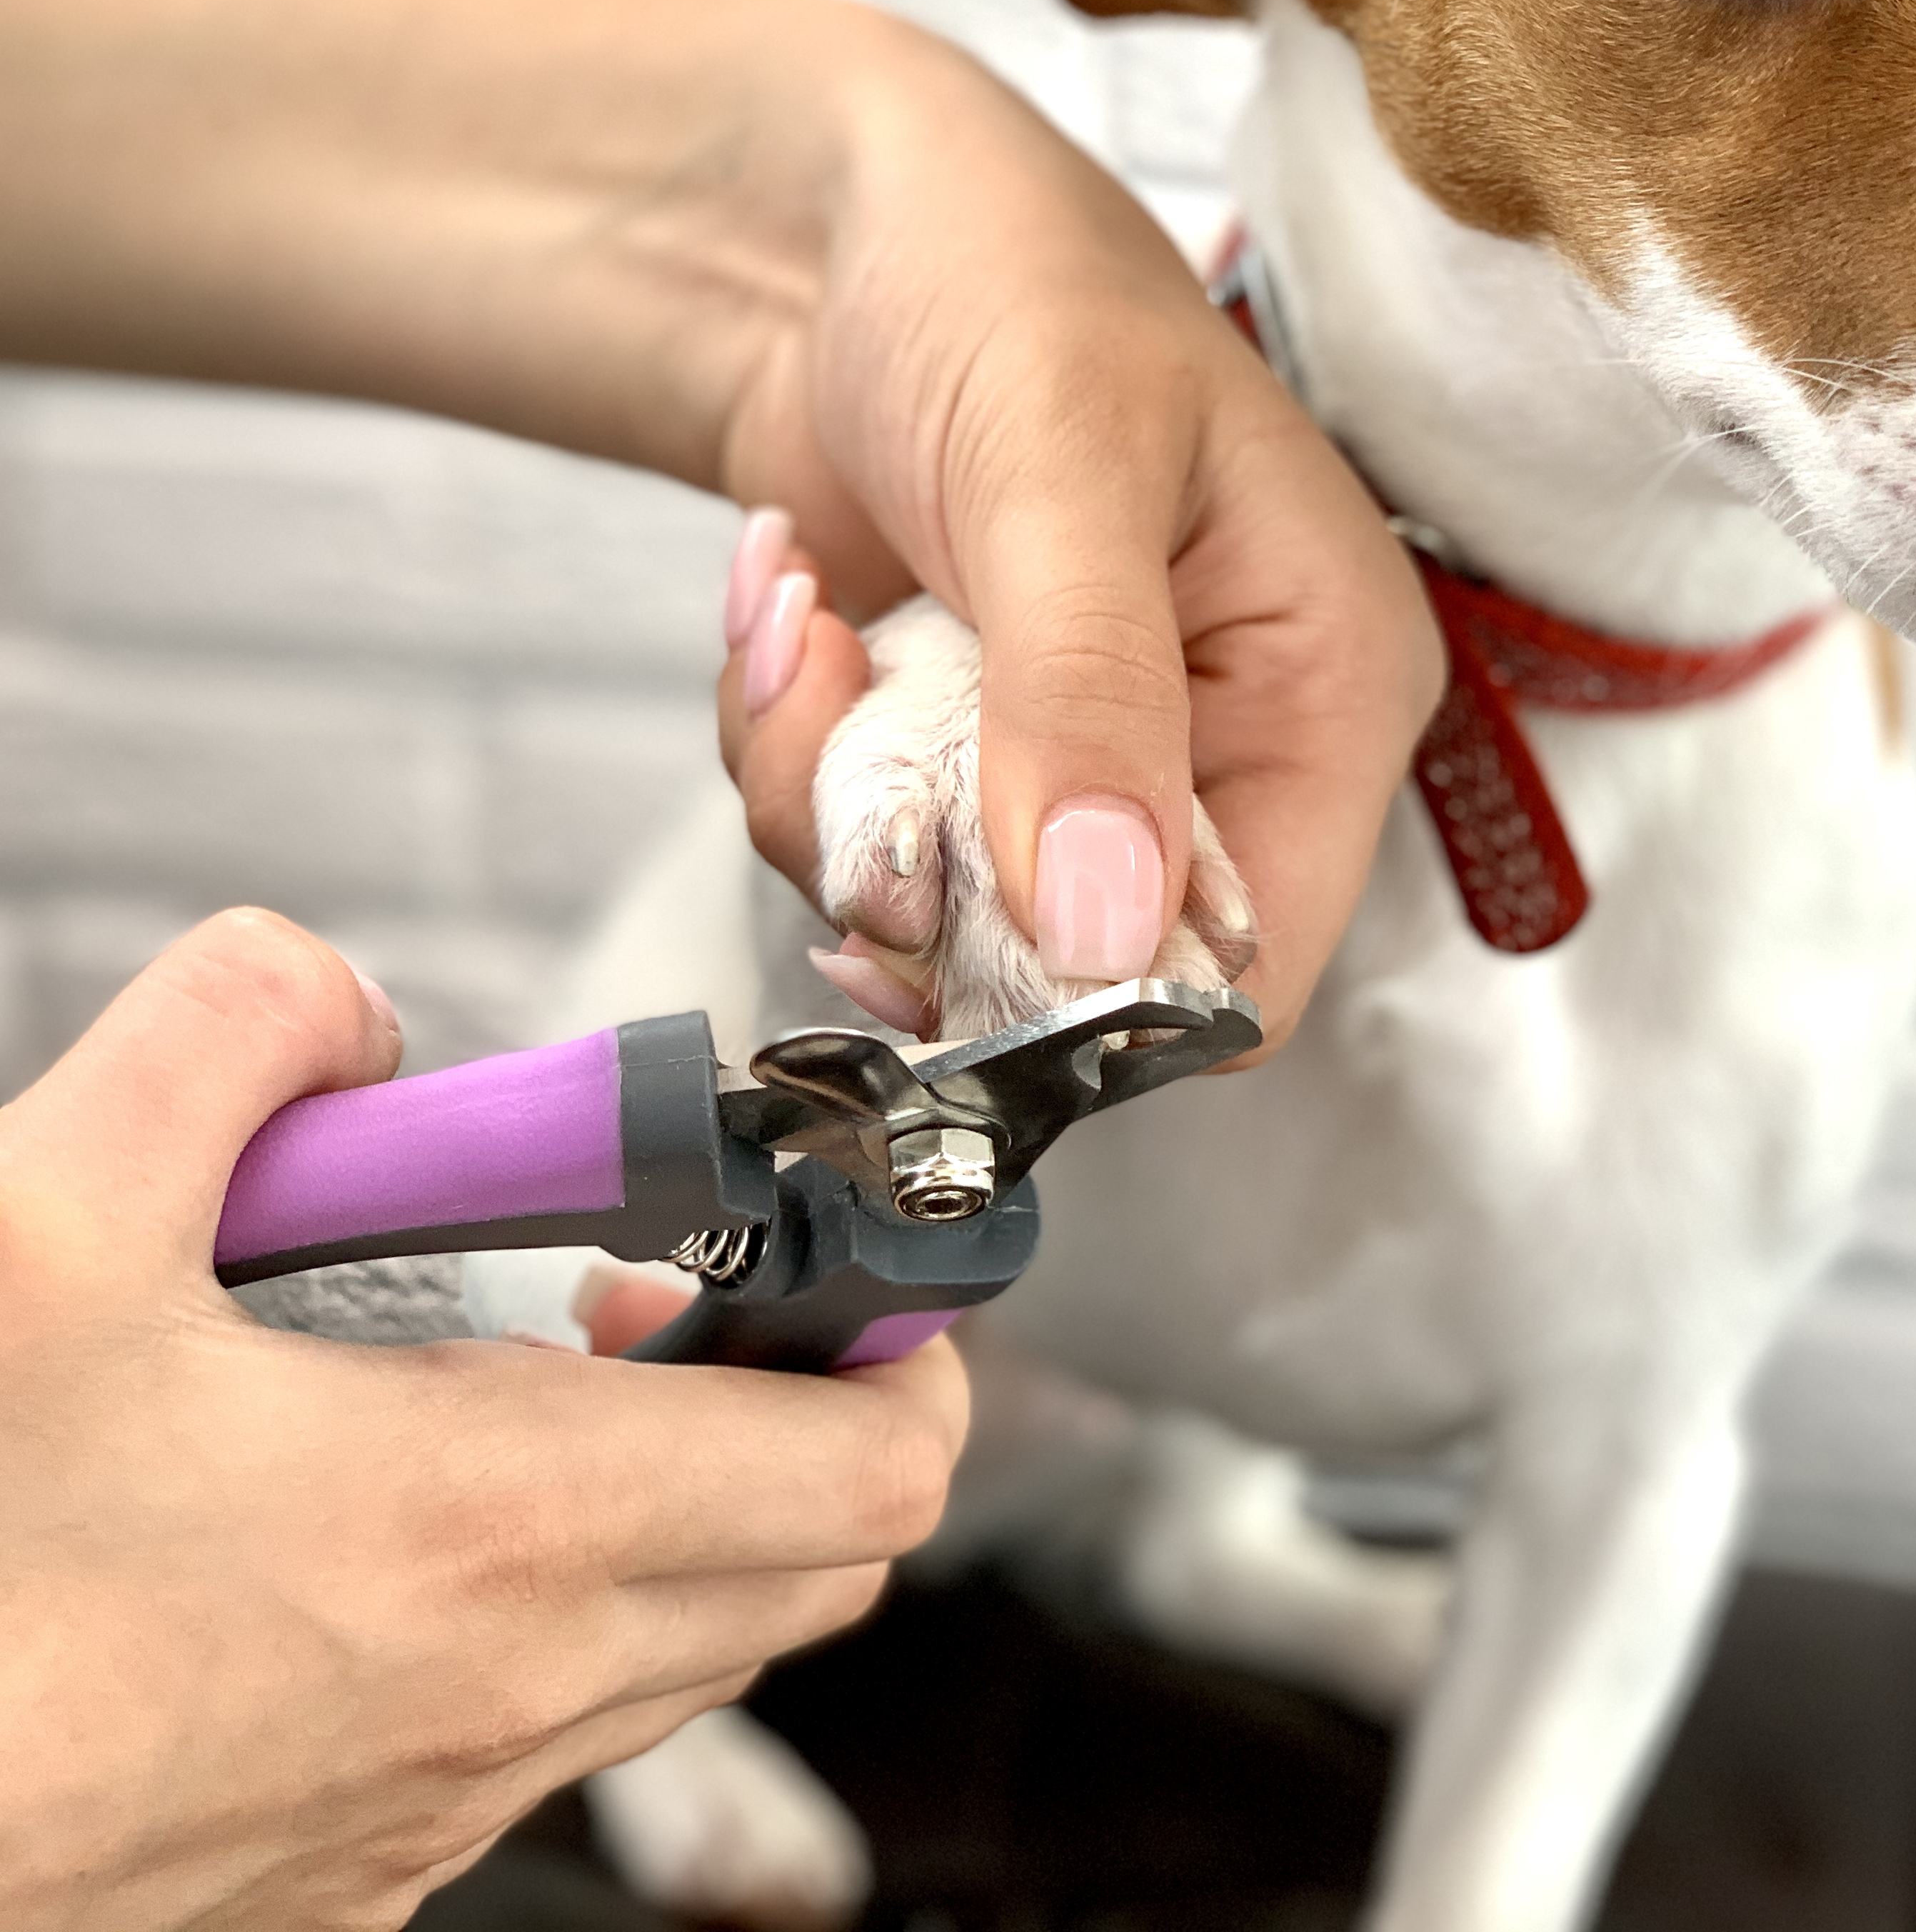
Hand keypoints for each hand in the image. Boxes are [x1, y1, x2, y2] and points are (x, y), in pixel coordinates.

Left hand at [0, 0, 1438, 1059]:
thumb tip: (1104, 933)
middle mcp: (1223, 757)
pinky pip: (855, 857)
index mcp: (1326, 692)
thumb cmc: (1005, 280)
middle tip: (844, 711)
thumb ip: (1091, 699)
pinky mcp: (962, 759)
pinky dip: (789, 753)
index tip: (958, 902)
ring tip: (804, 620)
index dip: (1106, 988)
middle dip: (927, 871)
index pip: (1256, 963)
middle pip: (1078, 972)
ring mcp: (1082, 767)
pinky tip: (790, 609)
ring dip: (827, 799)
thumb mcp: (1063, 468)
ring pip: (940, 930)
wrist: (829, 218)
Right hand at [0, 912, 969, 1931]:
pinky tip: (385, 1544)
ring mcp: (435, 1810)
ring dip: (670, 1516)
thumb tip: (333, 1002)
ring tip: (512, 1405)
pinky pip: (541, 1746)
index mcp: (500, 1527)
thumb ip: (228, 1035)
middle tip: (649, 1310)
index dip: (900, 1346)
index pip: (877, 1464)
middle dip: (795, 1414)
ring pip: (690, 1655)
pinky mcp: (348, 1884)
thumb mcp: (36, 1216)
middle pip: (820, 1562)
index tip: (804, 1264)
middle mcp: (510, 1692)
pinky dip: (544, 1628)